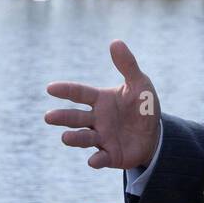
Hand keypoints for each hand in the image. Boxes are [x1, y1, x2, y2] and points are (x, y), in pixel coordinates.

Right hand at [45, 39, 159, 169]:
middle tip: (48, 117)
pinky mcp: (110, 156)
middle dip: (62, 117)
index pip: (79, 93)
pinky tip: (92, 161)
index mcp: (100, 100)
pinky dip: (96, 160)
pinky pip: (101, 159)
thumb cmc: (143, 106)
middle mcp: (96, 119)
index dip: (65, 90)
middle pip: (75, 117)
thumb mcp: (140, 84)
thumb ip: (127, 65)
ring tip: (65, 137)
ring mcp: (101, 138)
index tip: (50, 88)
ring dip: (74, 138)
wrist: (154, 134)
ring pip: (83, 138)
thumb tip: (115, 42)